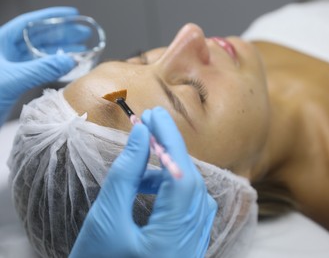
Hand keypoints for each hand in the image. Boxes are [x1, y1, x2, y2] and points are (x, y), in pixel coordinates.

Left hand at [0, 7, 78, 123]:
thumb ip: (42, 69)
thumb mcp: (14, 79)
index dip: (52, 16)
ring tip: (81, 50)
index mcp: (1, 43)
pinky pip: (40, 69)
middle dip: (62, 34)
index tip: (72, 14)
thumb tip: (70, 60)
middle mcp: (7, 52)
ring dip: (61, 51)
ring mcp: (12, 67)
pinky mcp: (16, 81)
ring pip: (41, 54)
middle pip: (39, 37)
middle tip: (83, 34)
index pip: (30, 23)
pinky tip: (68, 68)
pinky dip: (55, 67)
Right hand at [70, 107, 216, 257]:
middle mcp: (192, 242)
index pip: (182, 175)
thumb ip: (126, 174)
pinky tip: (151, 187)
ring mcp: (192, 246)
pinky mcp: (186, 247)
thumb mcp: (105, 219)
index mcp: (174, 238)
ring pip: (192, 194)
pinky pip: (189, 209)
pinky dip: (172, 191)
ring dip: (170, 171)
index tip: (154, 114)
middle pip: (191, 183)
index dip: (170, 140)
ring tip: (141, 165)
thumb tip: (142, 135)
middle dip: (171, 150)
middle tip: (150, 126)